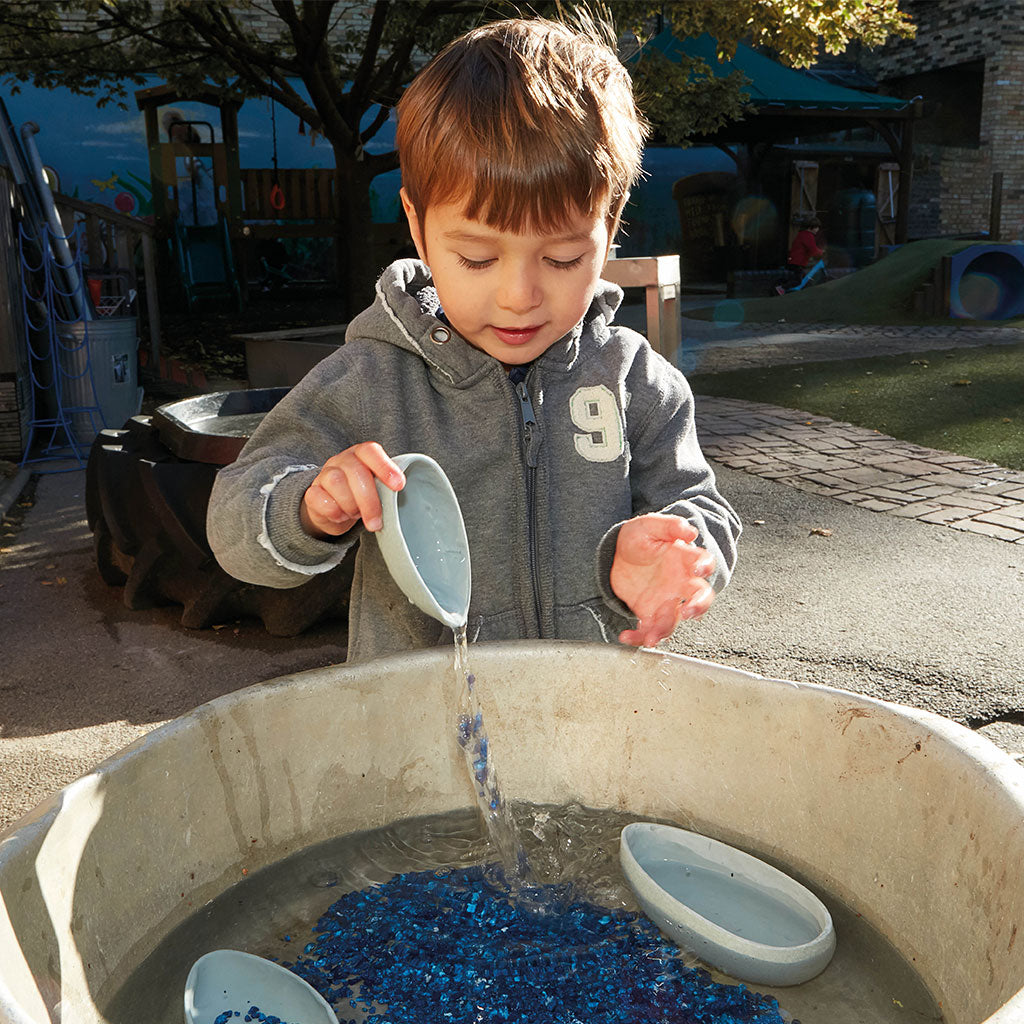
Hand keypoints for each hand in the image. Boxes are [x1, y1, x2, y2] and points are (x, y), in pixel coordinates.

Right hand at [301, 442, 404, 538]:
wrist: (333, 510)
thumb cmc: (360, 495)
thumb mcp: (376, 488)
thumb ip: (387, 487)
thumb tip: (403, 496)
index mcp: (360, 454)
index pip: (371, 451)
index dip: (385, 467)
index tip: (399, 486)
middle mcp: (341, 460)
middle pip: (355, 472)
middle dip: (369, 501)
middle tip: (376, 522)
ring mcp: (324, 474)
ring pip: (336, 483)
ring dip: (351, 505)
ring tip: (356, 514)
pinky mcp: (311, 492)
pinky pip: (320, 499)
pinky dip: (334, 512)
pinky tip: (341, 516)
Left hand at [610, 513, 715, 646]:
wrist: (617, 555)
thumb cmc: (638, 538)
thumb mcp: (649, 526)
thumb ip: (668, 526)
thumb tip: (689, 531)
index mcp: (684, 559)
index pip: (703, 563)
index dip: (705, 566)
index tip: (698, 568)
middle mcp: (680, 583)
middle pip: (700, 598)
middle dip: (698, 606)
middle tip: (687, 611)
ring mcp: (667, 601)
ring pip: (674, 620)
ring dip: (664, 631)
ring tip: (651, 638)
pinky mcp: (650, 613)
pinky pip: (649, 629)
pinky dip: (639, 637)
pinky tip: (626, 635)